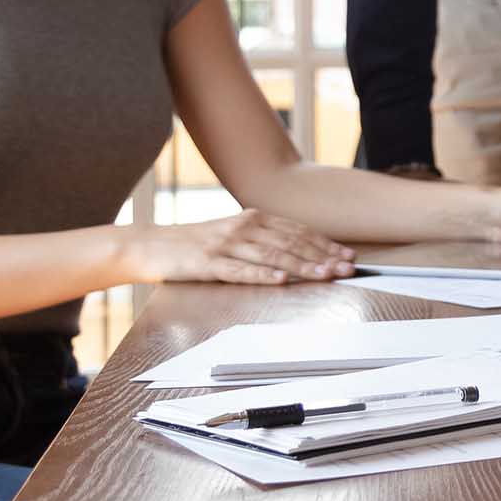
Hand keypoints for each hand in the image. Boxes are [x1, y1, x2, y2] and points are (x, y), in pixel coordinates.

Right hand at [134, 210, 356, 285]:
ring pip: (272, 256)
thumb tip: (302, 252)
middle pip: (291, 243)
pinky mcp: (208, 263)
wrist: (153, 246)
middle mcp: (244, 227)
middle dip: (323, 257)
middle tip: (347, 268)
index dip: (325, 244)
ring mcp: (226, 244)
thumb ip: (265, 240)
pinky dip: (263, 275)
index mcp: (253, 219)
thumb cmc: (198, 244)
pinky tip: (281, 280)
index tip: (348, 256)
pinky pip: (240, 270)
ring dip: (302, 266)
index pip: (298, 232)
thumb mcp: (236, 235)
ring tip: (325, 275)